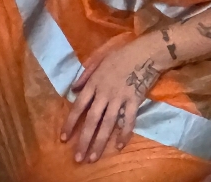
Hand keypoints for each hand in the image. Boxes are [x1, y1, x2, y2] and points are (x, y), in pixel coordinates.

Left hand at [60, 33, 159, 162]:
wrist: (146, 51)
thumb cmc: (122, 53)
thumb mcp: (99, 58)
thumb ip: (85, 74)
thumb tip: (73, 89)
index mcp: (94, 83)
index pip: (79, 106)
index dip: (70, 123)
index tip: (64, 139)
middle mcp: (105, 93)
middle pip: (92, 120)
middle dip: (84, 140)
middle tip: (78, 158)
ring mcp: (120, 97)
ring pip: (108, 123)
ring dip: (100, 142)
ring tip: (93, 158)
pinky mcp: (134, 99)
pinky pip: (128, 119)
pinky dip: (124, 133)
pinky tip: (119, 146)